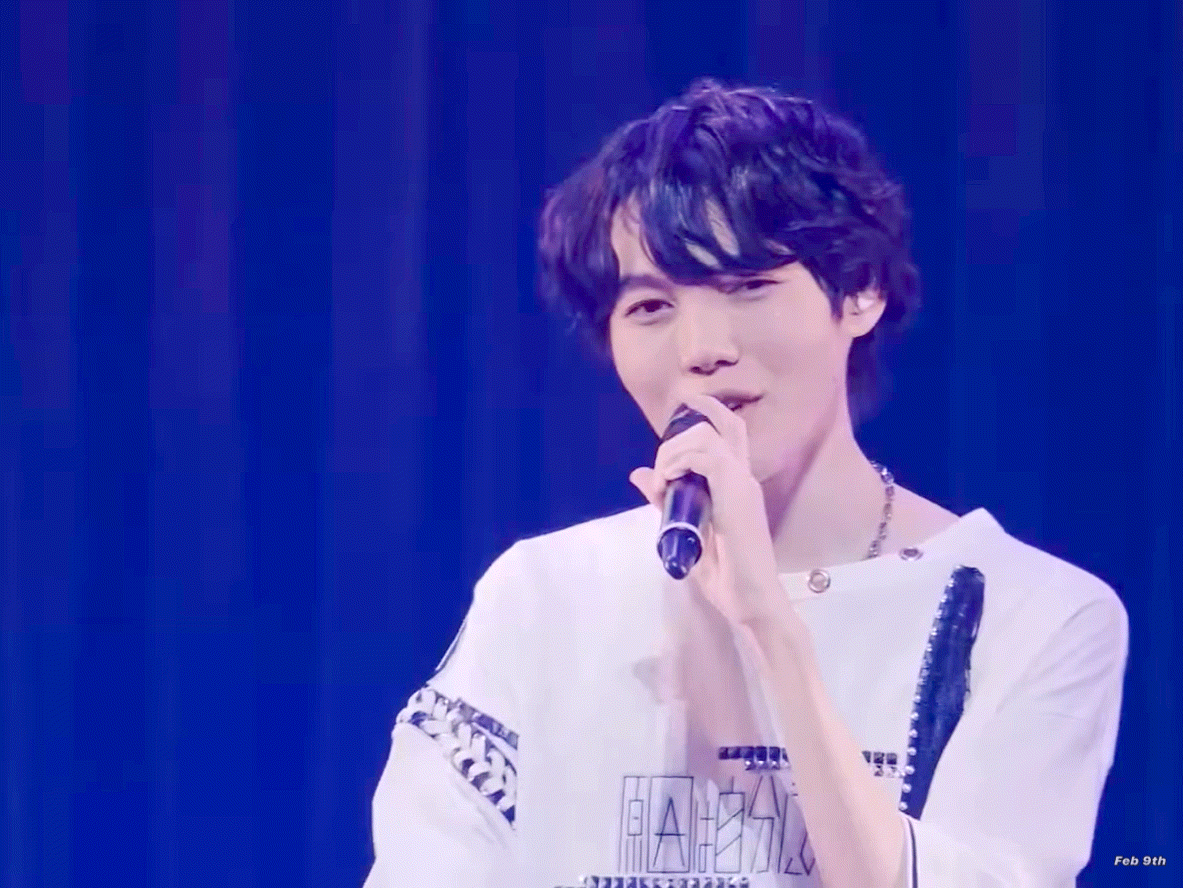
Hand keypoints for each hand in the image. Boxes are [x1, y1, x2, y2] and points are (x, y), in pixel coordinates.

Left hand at [629, 392, 782, 627]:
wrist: (753, 602)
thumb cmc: (727, 576)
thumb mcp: (684, 531)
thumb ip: (665, 502)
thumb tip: (638, 474)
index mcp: (737, 484)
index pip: (730, 431)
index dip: (707, 411)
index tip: (677, 415)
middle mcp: (743, 477)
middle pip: (722, 423)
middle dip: (679, 435)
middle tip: (662, 473)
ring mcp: (742, 484)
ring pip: (705, 436)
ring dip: (673, 452)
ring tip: (663, 484)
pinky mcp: (737, 495)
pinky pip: (705, 457)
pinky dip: (678, 463)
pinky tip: (668, 486)